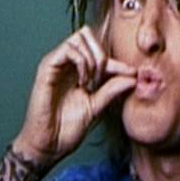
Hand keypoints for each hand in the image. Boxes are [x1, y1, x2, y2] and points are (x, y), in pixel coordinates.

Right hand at [14, 25, 136, 165]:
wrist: (49, 145)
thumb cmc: (66, 128)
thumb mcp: (96, 106)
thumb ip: (111, 90)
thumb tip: (133, 78)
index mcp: (77, 71)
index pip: (99, 52)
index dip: (118, 61)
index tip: (132, 74)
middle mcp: (66, 63)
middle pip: (88, 34)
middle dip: (103, 54)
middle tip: (103, 79)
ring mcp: (55, 64)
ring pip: (80, 37)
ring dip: (92, 58)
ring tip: (91, 82)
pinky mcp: (46, 68)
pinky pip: (68, 49)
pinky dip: (81, 62)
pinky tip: (82, 82)